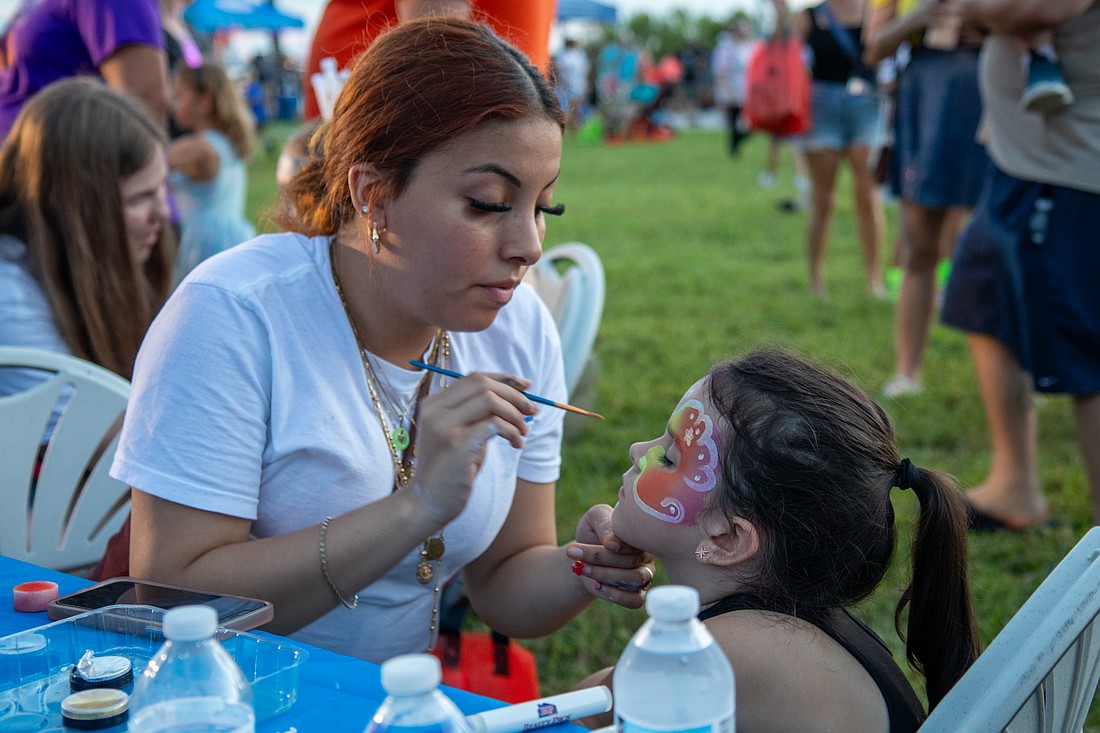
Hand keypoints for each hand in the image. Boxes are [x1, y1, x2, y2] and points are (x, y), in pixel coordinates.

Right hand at [410, 371, 536, 524]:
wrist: (427, 502)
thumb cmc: (451, 468)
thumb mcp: (461, 434)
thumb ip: (478, 414)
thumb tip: (517, 396)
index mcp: (435, 403)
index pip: (474, 377)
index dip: (504, 379)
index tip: (527, 387)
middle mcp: (435, 410)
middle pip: (483, 384)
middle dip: (514, 395)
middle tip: (532, 412)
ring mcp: (444, 426)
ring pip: (490, 401)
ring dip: (514, 415)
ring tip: (523, 434)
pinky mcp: (456, 445)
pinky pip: (493, 425)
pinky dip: (511, 431)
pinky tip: (516, 443)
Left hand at [568, 504, 654, 608]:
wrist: (584, 557)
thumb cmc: (592, 532)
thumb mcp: (594, 518)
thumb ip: (604, 524)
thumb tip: (614, 543)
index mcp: (642, 533)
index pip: (635, 540)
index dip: (614, 544)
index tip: (590, 542)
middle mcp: (647, 555)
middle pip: (632, 560)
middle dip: (600, 558)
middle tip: (574, 553)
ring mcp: (645, 575)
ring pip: (635, 579)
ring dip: (605, 575)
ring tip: (582, 568)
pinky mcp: (638, 594)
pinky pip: (635, 600)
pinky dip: (616, 595)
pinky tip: (597, 586)